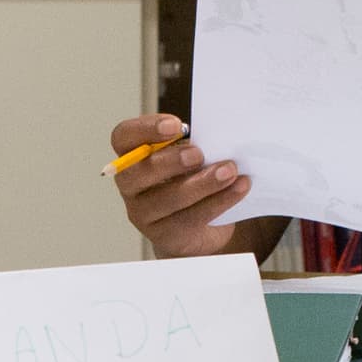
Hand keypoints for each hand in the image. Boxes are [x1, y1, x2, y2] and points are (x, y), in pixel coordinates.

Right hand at [107, 113, 254, 257]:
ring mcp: (143, 213)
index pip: (123, 137)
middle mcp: (130, 184)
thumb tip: (218, 139)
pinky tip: (237, 188)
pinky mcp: (164, 235)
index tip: (176, 125)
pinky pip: (190, 219)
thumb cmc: (189, 180)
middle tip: (199, 154)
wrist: (197, 228)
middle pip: (138, 172)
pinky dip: (218, 202)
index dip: (145, 129)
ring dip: (203, 183)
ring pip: (168, 199)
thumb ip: (193, 145)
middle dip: (171, 161)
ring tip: (229, 171)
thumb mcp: (187, 157)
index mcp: (132, 155)